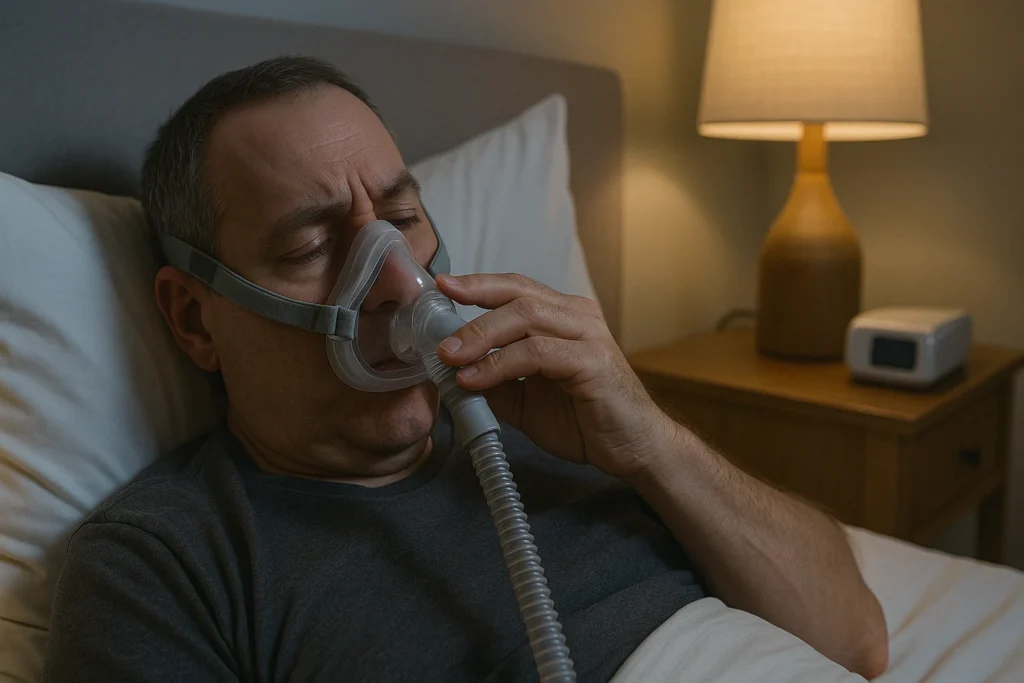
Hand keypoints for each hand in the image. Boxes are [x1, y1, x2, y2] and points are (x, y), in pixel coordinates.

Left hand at [435, 273, 675, 478]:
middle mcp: (577, 316)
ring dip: (481, 336)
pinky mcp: (592, 361)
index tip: (441, 286)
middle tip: (438, 335)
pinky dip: (500, 364)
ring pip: (525, 317)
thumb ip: (494, 381)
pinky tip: (476, 379)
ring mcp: (588, 335)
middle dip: (472, 308)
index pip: (515, 288)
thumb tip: (451, 371)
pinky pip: (537, 352)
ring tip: (451, 358)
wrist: (633, 449)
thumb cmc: (584, 421)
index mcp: (563, 316)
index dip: (478, 285)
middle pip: (517, 294)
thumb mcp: (524, 400)